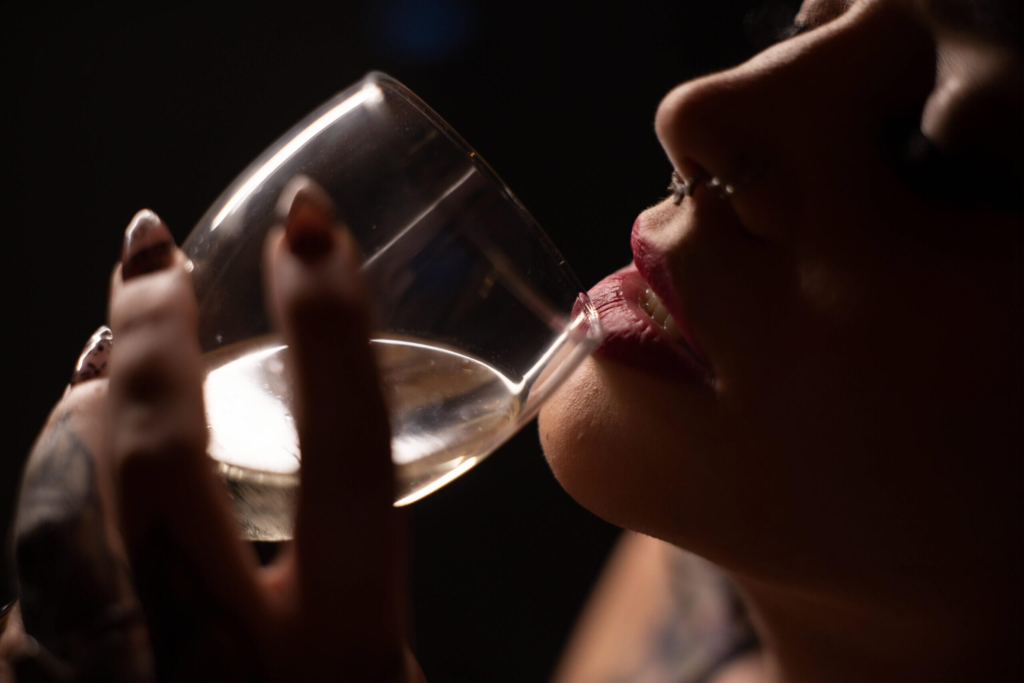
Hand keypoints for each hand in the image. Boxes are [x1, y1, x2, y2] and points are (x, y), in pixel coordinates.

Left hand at [5, 179, 422, 681]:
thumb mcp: (377, 669)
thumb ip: (351, 580)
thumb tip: (305, 440)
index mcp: (346, 647)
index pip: (344, 443)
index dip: (330, 317)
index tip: (310, 220)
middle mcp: (231, 661)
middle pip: (164, 457)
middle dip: (156, 332)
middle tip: (152, 247)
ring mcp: (125, 680)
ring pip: (62, 510)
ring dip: (84, 410)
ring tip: (114, 344)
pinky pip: (30, 576)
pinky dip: (51, 494)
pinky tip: (75, 455)